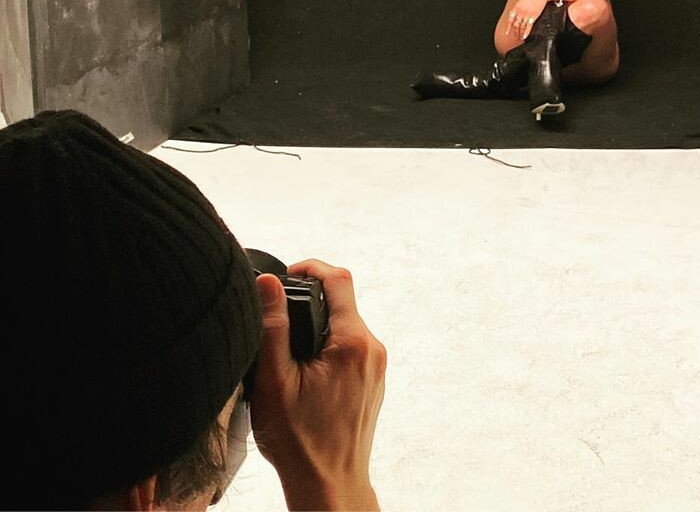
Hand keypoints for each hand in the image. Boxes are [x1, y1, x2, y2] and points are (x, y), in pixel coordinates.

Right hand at [251, 261, 386, 511]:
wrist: (329, 486)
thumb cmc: (299, 442)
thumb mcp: (274, 382)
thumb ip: (273, 328)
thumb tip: (267, 281)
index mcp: (353, 342)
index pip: (338, 278)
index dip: (310, 267)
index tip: (284, 276)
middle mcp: (373, 348)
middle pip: (343, 301)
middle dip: (310, 301)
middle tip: (278, 316)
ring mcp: (377, 366)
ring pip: (346, 325)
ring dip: (319, 327)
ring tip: (287, 349)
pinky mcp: (373, 380)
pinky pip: (352, 348)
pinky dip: (329, 347)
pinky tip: (304, 369)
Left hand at [507, 0, 551, 38]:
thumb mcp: (521, 2)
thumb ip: (518, 9)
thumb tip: (515, 16)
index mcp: (516, 8)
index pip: (510, 20)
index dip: (508, 28)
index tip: (507, 33)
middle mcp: (520, 12)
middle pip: (515, 25)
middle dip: (515, 32)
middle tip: (516, 37)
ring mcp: (526, 14)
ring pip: (521, 27)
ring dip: (520, 34)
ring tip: (521, 38)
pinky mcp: (533, 16)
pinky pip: (528, 27)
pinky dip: (526, 33)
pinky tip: (525, 36)